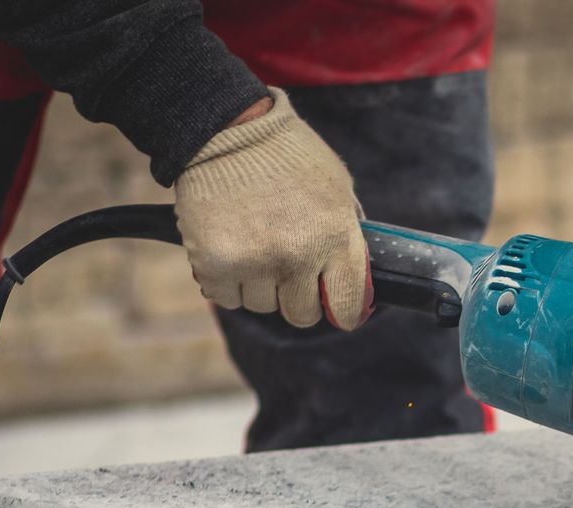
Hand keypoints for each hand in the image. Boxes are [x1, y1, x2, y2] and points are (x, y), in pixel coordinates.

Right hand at [174, 89, 372, 328]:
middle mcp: (297, 256)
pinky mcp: (215, 264)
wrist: (226, 126)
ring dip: (259, 284)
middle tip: (286, 267)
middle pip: (302, 315)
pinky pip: (227, 298)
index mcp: (335, 238)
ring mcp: (255, 262)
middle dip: (296, 297)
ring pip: (262, 306)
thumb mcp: (337, 186)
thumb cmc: (286, 154)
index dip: (342, 310)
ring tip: (253, 243)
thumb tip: (356, 276)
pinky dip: (226, 281)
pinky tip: (230, 249)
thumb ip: (348, 232)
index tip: (333, 305)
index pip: (348, 306)